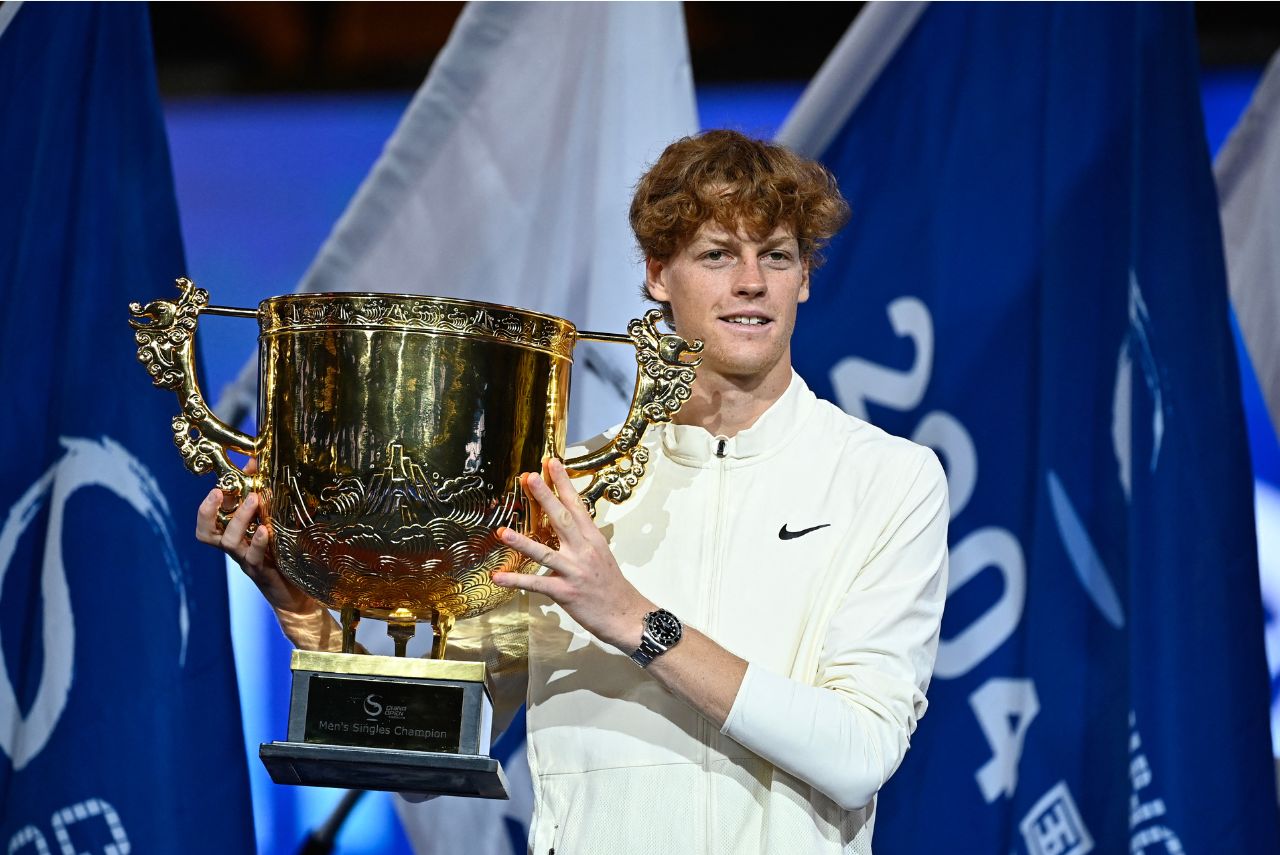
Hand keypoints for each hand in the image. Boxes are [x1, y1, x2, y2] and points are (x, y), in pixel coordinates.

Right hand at [194, 471, 315, 616]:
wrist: (298, 594)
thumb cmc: (285, 554)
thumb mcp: (274, 519)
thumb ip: (263, 492)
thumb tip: (254, 460)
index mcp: (235, 535)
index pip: (208, 520)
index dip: (207, 505)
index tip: (218, 486)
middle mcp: (236, 548)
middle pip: (206, 533)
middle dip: (208, 512)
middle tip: (220, 491)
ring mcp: (246, 561)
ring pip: (229, 542)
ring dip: (239, 519)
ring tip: (254, 500)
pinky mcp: (262, 573)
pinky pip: (253, 558)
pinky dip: (258, 543)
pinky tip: (266, 530)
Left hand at [491, 458, 651, 651]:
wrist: (626, 615)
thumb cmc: (611, 586)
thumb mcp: (600, 555)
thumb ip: (582, 539)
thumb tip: (568, 523)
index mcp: (592, 539)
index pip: (577, 505)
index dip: (564, 483)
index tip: (552, 463)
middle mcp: (583, 550)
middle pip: (561, 519)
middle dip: (545, 497)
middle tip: (530, 477)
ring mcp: (574, 571)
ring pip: (545, 552)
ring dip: (522, 542)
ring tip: (503, 531)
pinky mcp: (565, 592)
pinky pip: (537, 584)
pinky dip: (516, 581)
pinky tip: (498, 577)